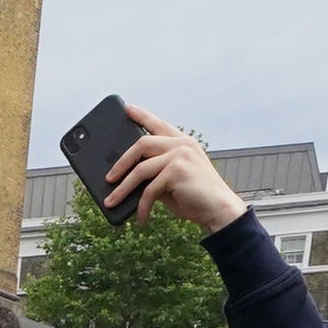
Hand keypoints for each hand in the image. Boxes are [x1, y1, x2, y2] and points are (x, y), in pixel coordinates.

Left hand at [106, 108, 244, 232]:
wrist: (219, 211)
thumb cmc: (195, 198)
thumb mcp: (171, 182)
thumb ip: (154, 174)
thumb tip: (126, 179)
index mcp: (182, 142)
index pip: (158, 124)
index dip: (141, 116)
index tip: (126, 109)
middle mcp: (182, 144)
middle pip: (141, 144)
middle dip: (121, 162)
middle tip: (108, 178)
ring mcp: (180, 155)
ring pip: (140, 169)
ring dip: (123, 188)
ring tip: (111, 201)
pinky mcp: (178, 170)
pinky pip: (150, 189)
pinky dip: (142, 206)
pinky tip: (140, 218)